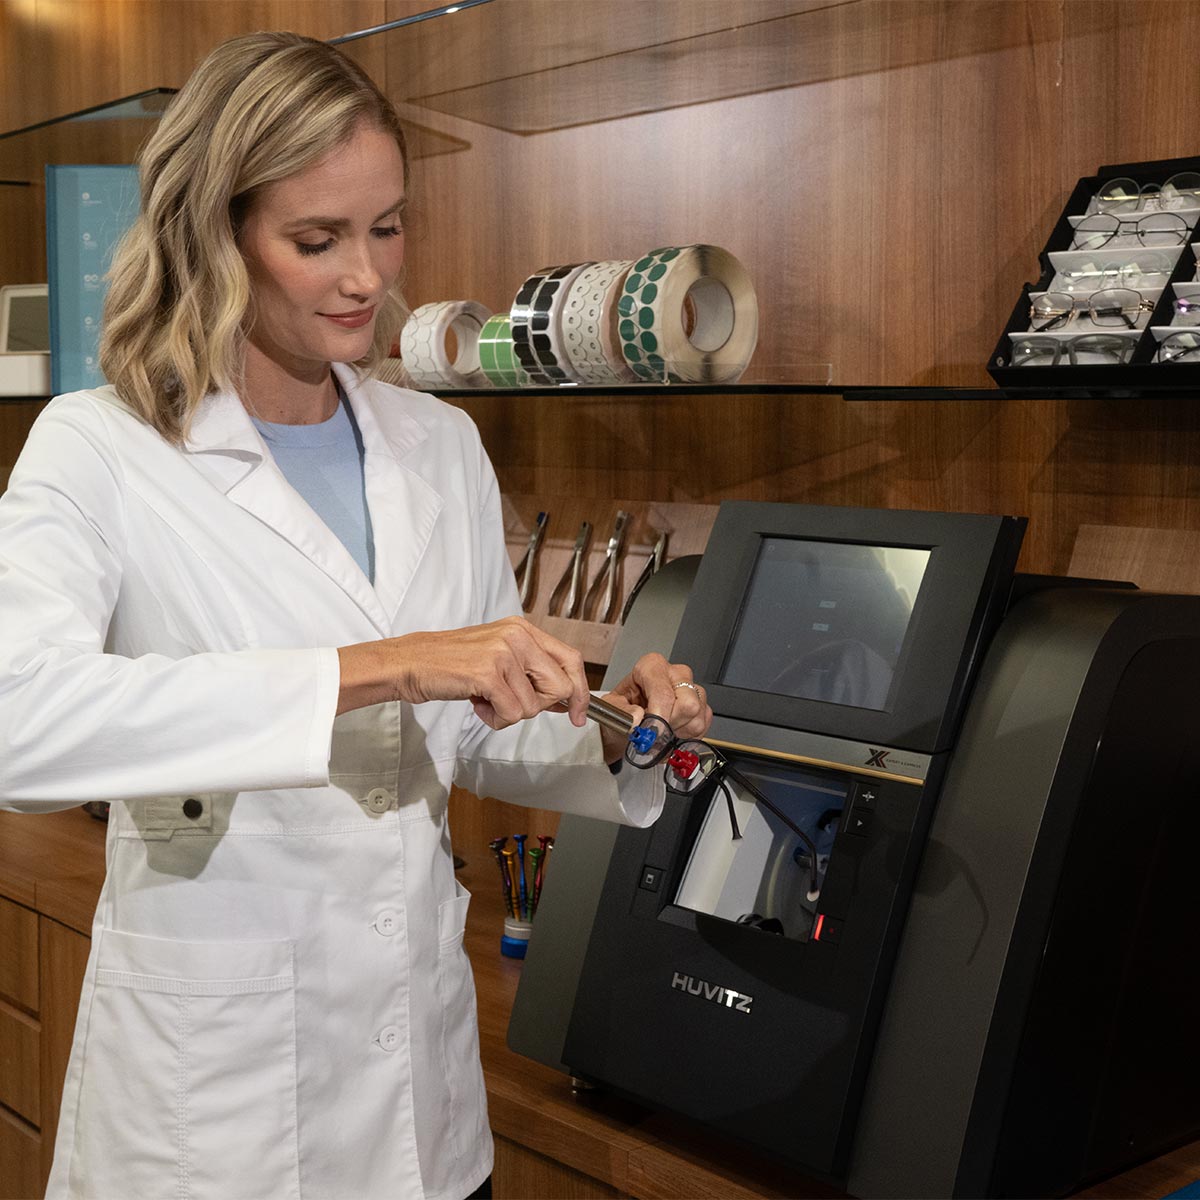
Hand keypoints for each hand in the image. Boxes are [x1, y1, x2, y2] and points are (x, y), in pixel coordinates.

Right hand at [337, 617, 589, 728]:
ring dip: (510, 714)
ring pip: (534, 707)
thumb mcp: (498, 656)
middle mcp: (517, 636)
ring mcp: (503, 653)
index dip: (580, 691)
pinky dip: (495, 719)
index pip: (571, 659)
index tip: (578, 715)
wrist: (411, 663)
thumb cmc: (452, 664)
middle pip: (560, 686)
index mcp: (523, 629)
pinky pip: (512, 713)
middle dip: (540, 707)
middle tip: (512, 705)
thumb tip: (565, 699)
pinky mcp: (487, 674)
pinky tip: (478, 705)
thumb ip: (531, 671)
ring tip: (486, 700)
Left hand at [598, 652, 712, 763]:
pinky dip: (687, 735)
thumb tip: (637, 718)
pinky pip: (703, 725)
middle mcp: (675, 674)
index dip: (658, 717)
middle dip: (670, 724)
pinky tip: (672, 731)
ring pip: (697, 717)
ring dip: (677, 732)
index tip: (651, 732)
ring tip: (660, 729)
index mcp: (652, 666)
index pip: (664, 693)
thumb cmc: (621, 712)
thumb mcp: (611, 710)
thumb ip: (623, 713)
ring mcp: (692, 689)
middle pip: (688, 704)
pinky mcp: (702, 706)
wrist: (626, 725)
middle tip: (653, 730)